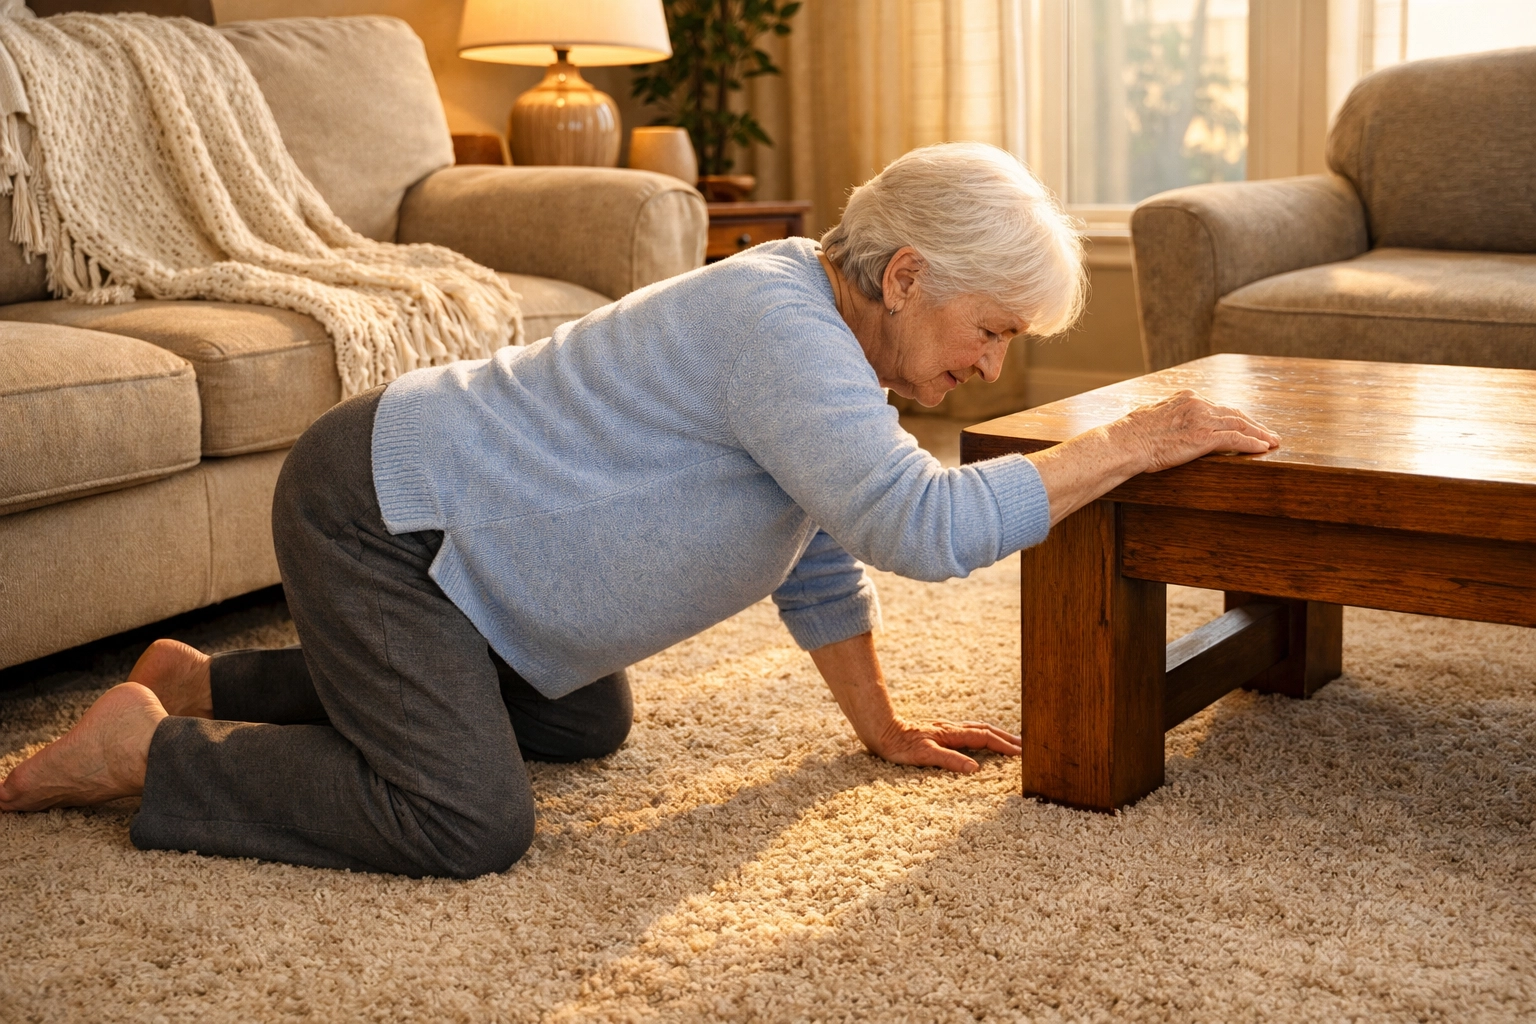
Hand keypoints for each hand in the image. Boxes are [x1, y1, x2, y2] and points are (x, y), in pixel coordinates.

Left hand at [868, 717, 1021, 773]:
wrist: (881, 731)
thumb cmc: (900, 745)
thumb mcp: (924, 755)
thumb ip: (950, 760)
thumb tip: (975, 769)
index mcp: (951, 734)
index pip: (984, 738)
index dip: (1004, 745)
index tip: (1021, 753)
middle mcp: (951, 729)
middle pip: (985, 730)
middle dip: (1006, 737)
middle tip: (1025, 745)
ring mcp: (946, 729)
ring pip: (977, 729)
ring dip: (996, 734)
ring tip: (1009, 741)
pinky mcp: (939, 732)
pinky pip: (968, 732)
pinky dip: (982, 735)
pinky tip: (980, 740)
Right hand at [1113, 389, 1279, 474]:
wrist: (1125, 443)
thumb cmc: (1131, 434)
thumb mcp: (1151, 416)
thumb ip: (1168, 416)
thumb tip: (1168, 423)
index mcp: (1186, 397)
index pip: (1218, 407)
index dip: (1235, 417)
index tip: (1246, 424)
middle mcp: (1197, 404)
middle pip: (1233, 413)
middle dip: (1253, 424)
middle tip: (1268, 433)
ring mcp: (1202, 420)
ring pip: (1239, 424)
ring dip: (1259, 433)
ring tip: (1272, 441)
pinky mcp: (1203, 437)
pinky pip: (1235, 439)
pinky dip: (1252, 443)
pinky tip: (1263, 448)